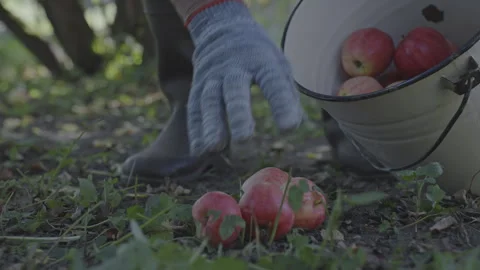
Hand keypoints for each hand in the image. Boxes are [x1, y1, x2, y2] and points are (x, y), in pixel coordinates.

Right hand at [186, 1, 303, 154]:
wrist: (222, 28)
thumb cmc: (259, 56)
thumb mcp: (279, 65)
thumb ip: (287, 94)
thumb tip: (295, 126)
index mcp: (262, 60)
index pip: (272, 82)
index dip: (281, 104)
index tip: (289, 128)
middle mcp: (234, 67)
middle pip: (235, 91)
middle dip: (238, 116)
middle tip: (244, 141)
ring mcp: (212, 76)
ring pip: (210, 100)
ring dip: (211, 125)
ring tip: (215, 149)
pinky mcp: (197, 86)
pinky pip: (195, 108)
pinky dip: (196, 129)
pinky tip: (199, 150)